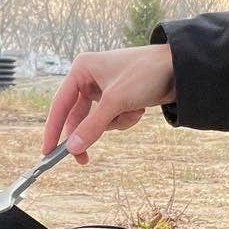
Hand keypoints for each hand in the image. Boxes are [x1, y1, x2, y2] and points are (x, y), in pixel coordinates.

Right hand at [43, 45, 176, 163]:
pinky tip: (140, 108)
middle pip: (78, 116)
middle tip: (84, 160)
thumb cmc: (145, 73)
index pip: (60, 104)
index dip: (53, 129)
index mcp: (82, 69)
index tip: (48, 152)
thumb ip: (92, 126)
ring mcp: (105, 88)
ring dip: (115, 122)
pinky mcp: (120, 97)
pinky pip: (114, 118)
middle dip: (89, 133)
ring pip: (98, 120)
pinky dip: (126, 119)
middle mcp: (90, 77)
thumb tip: (73, 148)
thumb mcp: (116, 101)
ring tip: (132, 111)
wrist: (180, 69)